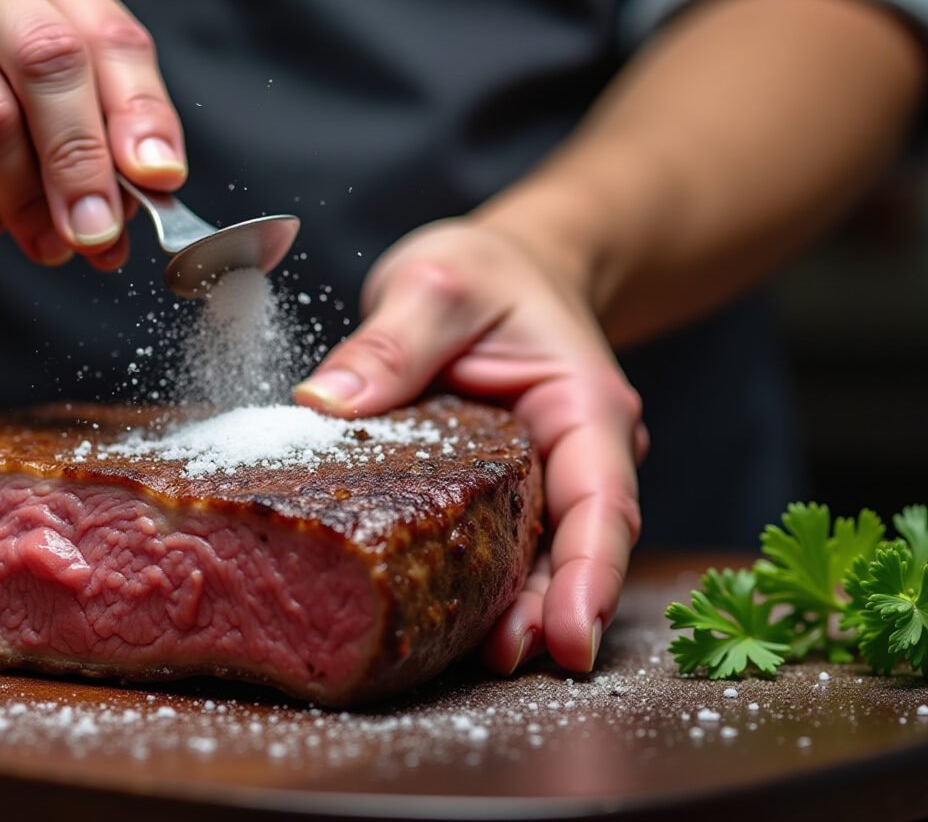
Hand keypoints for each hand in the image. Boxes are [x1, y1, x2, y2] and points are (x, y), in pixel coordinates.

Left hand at [293, 218, 645, 672]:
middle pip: (577, 548)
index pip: (601, 498)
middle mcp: (577, 454)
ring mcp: (545, 482)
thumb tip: (325, 404)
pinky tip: (448, 622)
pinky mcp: (506, 498)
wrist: (506, 270)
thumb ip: (391, 341)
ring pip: (542, 561)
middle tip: (507, 658)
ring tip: (480, 656)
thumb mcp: (436, 285)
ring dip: (519, 612)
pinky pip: (502, 550)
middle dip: (552, 611)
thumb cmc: (488, 274)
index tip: (574, 632)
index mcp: (583, 404)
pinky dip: (485, 588)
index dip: (591, 572)